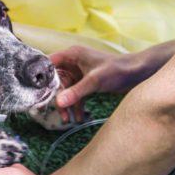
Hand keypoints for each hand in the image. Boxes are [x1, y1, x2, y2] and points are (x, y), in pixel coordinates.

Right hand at [50, 43, 174, 121]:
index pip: (49, 64)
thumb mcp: (94, 81)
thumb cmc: (117, 70)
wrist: (137, 74)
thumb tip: (58, 103)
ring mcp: (80, 73)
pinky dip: (76, 105)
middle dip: (56, 97)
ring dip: (66, 104)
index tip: (38, 93)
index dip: (42, 77)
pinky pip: (76, 94)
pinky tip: (78, 118)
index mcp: (72, 54)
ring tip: (67, 120)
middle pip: (57, 80)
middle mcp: (74, 62)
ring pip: (66, 89)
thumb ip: (76, 92)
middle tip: (57, 112)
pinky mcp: (87, 82)